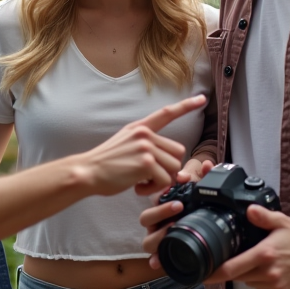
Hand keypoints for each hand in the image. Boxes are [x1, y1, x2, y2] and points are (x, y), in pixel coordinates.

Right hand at [80, 95, 205, 197]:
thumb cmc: (105, 165)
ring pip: (173, 168)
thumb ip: (149, 150)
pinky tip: (137, 187)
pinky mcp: (146, 162)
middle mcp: (144, 134)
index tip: (202, 98)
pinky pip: (164, 180)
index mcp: (140, 128)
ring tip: (140, 182)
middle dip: (169, 169)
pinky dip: (152, 189)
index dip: (186, 106)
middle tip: (148, 177)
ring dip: (160, 181)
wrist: (87, 172)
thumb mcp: (125, 146)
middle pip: (178, 152)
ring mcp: (146, 147)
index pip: (166, 113)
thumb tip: (177, 171)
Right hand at [137, 157, 214, 267]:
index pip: (154, 196)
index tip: (178, 189)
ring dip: (158, 236)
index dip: (162, 193)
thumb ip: (204, 176)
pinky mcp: (161, 251)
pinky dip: (155, 259)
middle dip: (160, 211)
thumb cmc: (193, 204)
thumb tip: (209, 165)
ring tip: (173, 230)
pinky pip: (154, 257)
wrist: (202, 224)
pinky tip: (158, 262)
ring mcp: (156, 237)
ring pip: (147, 239)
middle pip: (146, 217)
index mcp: (161, 204)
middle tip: (179, 206)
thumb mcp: (199, 189)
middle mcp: (155, 221)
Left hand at [206, 205, 289, 288]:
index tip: (201, 276)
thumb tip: (248, 210)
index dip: (213, 275)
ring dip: (250, 275)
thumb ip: (262, 216)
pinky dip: (261, 283)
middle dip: (236, 268)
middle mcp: (268, 273)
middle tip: (244, 256)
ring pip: (250, 283)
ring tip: (263, 261)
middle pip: (238, 276)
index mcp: (264, 254)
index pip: (232, 269)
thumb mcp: (282, 221)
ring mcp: (276, 286)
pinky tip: (272, 271)